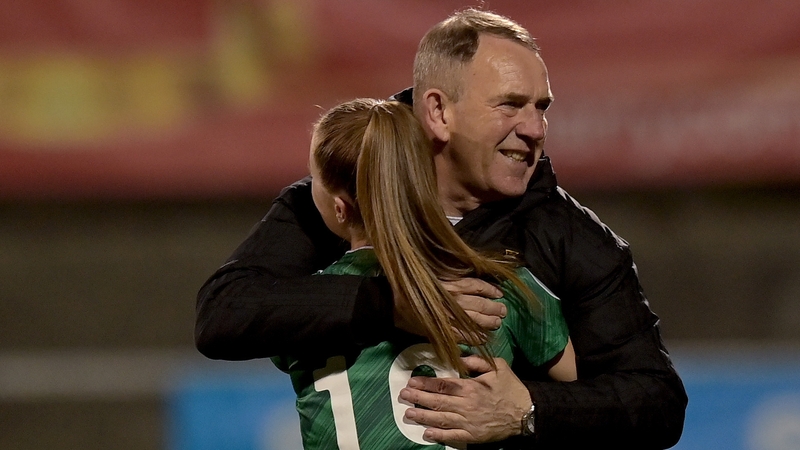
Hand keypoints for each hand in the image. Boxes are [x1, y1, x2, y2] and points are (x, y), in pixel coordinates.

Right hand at [393, 277, 504, 336]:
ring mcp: (447, 316)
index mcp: (450, 283)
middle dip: (494, 308)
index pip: (478, 286)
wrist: (390, 303)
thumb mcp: (433, 276)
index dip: (491, 290)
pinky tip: (483, 339)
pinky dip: (475, 338)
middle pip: (481, 304)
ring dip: (489, 323)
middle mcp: (452, 298)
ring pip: (475, 320)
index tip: (499, 294)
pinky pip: (463, 336)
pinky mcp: (441, 330)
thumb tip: (472, 284)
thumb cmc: (411, 287)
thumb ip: (452, 280)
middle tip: (502, 311)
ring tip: (497, 323)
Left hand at [399, 355, 531, 444]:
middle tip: (403, 395)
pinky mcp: (473, 436)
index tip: (412, 382)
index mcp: (471, 387)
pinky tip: (427, 433)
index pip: (443, 385)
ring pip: (441, 418)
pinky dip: (439, 435)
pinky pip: (453, 436)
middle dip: (418, 398)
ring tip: (408, 413)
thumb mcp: (497, 367)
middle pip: (438, 401)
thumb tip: (458, 357)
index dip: (426, 384)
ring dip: (423, 416)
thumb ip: (476, 361)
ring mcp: (469, 422)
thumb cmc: (511, 388)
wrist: (526, 413)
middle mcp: (467, 405)